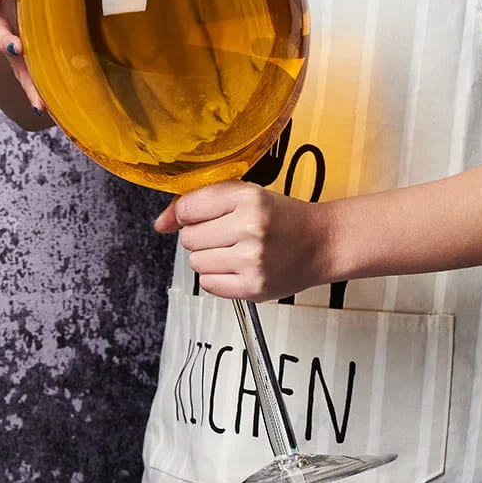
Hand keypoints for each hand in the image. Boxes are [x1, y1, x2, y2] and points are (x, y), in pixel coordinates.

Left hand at [153, 181, 329, 301]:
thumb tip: (159, 224)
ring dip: (209, 257)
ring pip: (196, 262)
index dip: (187, 214)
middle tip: (226, 233)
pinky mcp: (253, 287)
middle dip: (201, 236)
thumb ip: (199, 202)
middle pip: (189, 238)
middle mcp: (250, 228)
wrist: (322, 243)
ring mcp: (252, 260)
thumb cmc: (283, 218)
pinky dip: (218, 277)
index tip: (199, 216)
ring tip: (234, 250)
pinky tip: (238, 267)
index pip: (188, 208)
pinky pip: (209, 284)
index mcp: (248, 197)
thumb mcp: (246, 195)